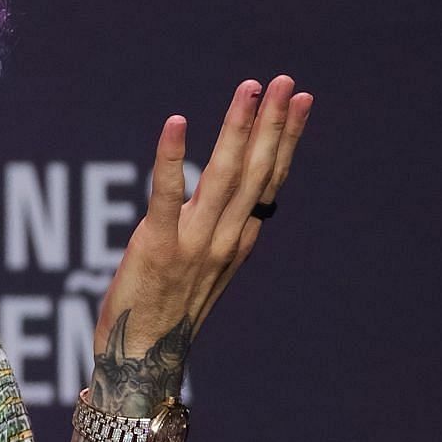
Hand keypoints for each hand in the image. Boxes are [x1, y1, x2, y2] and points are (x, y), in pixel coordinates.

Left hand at [94, 76, 312, 358]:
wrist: (141, 360)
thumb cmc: (165, 310)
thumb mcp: (203, 266)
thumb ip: (218, 228)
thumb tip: (230, 192)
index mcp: (239, 241)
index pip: (270, 180)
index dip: (286, 138)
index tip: (301, 100)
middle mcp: (226, 240)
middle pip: (257, 171)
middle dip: (273, 122)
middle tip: (287, 81)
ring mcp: (194, 245)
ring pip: (225, 176)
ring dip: (238, 128)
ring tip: (251, 89)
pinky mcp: (156, 247)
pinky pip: (166, 195)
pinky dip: (172, 157)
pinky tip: (178, 122)